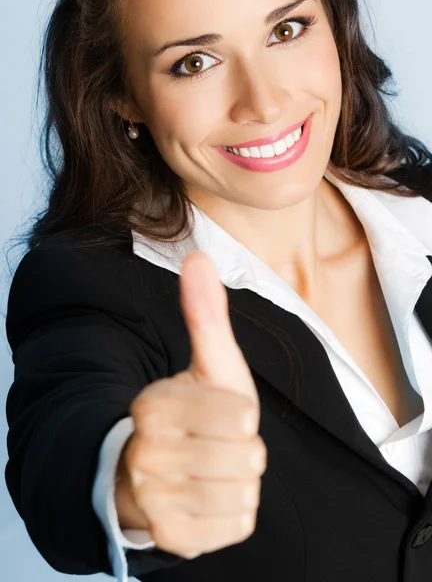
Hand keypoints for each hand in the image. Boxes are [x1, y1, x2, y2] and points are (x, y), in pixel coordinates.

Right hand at [119, 250, 266, 558]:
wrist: (161, 470)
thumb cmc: (194, 411)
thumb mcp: (206, 363)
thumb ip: (204, 313)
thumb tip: (198, 256)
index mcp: (152, 404)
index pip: (241, 414)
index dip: (242, 415)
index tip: (219, 414)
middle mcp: (145, 452)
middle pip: (246, 457)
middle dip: (245, 450)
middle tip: (220, 445)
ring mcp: (154, 499)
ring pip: (244, 493)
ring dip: (241, 482)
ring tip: (215, 471)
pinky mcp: (171, 537)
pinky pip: (238, 525)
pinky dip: (236, 512)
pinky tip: (212, 498)